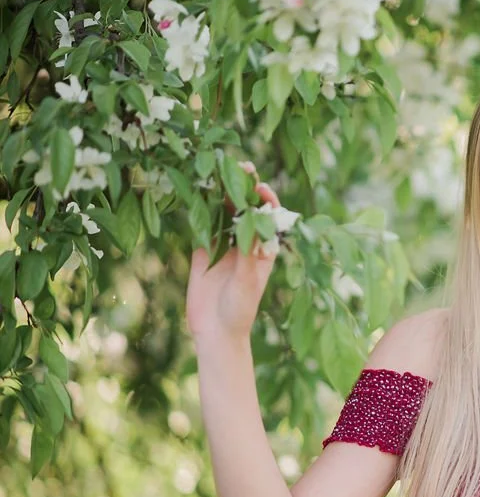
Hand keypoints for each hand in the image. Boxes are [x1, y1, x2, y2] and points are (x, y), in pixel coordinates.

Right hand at [186, 183, 280, 343]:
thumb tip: (254, 225)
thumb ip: (249, 255)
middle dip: (243, 186)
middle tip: (238, 164)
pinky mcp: (203, 250)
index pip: (268, 217)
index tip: (259, 185)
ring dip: (220, 192)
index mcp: (264, 249)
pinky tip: (194, 189)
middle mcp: (246, 243)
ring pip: (223, 212)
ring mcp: (224, 245)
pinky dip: (199, 208)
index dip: (266, 199)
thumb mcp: (248, 282)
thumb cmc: (240, 310)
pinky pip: (201, 224)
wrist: (215, 332)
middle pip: (246, 208)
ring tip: (215, 169)